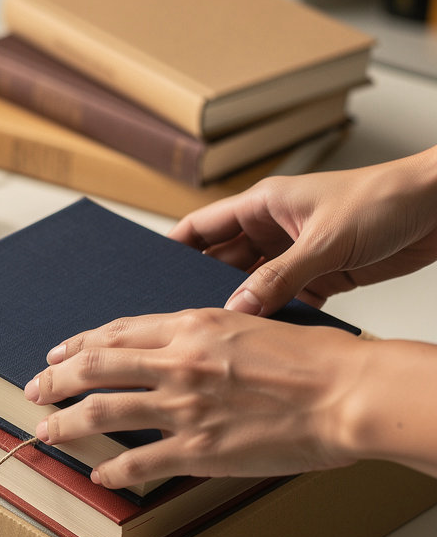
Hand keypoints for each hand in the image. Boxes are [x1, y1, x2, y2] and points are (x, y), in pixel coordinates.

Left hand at [24, 309, 367, 489]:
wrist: (347, 393)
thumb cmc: (314, 360)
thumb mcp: (250, 325)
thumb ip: (204, 335)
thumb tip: (176, 347)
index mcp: (192, 328)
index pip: (117, 332)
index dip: (79, 344)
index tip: (59, 353)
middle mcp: (178, 363)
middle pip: (95, 368)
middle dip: (55, 380)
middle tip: (34, 388)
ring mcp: (184, 407)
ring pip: (102, 412)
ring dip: (65, 422)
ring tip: (45, 429)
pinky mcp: (198, 450)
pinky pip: (139, 463)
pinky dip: (112, 470)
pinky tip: (99, 474)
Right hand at [170, 146, 436, 315]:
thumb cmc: (387, 199)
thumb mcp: (325, 240)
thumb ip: (280, 277)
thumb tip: (238, 309)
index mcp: (263, 205)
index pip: (201, 227)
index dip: (173, 249)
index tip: (149, 275)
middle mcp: (274, 229)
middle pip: (221, 262)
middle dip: (202, 287)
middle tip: (180, 316)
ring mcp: (297, 254)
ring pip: (253, 286)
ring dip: (244, 308)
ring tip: (221, 334)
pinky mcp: (323, 276)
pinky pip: (288, 302)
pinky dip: (278, 318)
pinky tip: (267, 337)